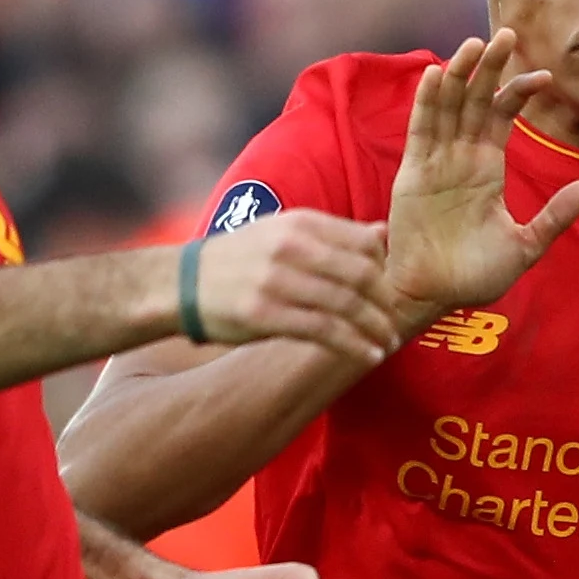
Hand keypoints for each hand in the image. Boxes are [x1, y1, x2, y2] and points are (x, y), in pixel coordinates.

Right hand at [185, 211, 400, 365]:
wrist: (182, 283)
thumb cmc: (241, 259)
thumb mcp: (283, 231)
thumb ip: (333, 234)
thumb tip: (383, 233)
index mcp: (299, 223)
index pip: (364, 243)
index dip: (386, 271)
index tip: (392, 291)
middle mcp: (290, 246)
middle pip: (361, 275)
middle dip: (386, 303)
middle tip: (396, 322)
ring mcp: (277, 281)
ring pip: (346, 306)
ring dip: (376, 328)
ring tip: (388, 342)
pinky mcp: (265, 315)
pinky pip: (324, 332)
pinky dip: (353, 346)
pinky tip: (369, 355)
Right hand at [383, 31, 578, 320]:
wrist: (433, 297)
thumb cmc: (474, 276)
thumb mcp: (525, 246)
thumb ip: (554, 216)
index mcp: (486, 168)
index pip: (502, 116)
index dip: (519, 91)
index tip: (545, 75)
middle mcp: (461, 157)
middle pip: (475, 100)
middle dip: (490, 68)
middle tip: (505, 33)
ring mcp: (435, 162)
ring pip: (448, 107)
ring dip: (459, 75)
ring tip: (473, 44)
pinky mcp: (412, 174)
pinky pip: (422, 131)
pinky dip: (429, 103)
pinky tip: (438, 76)